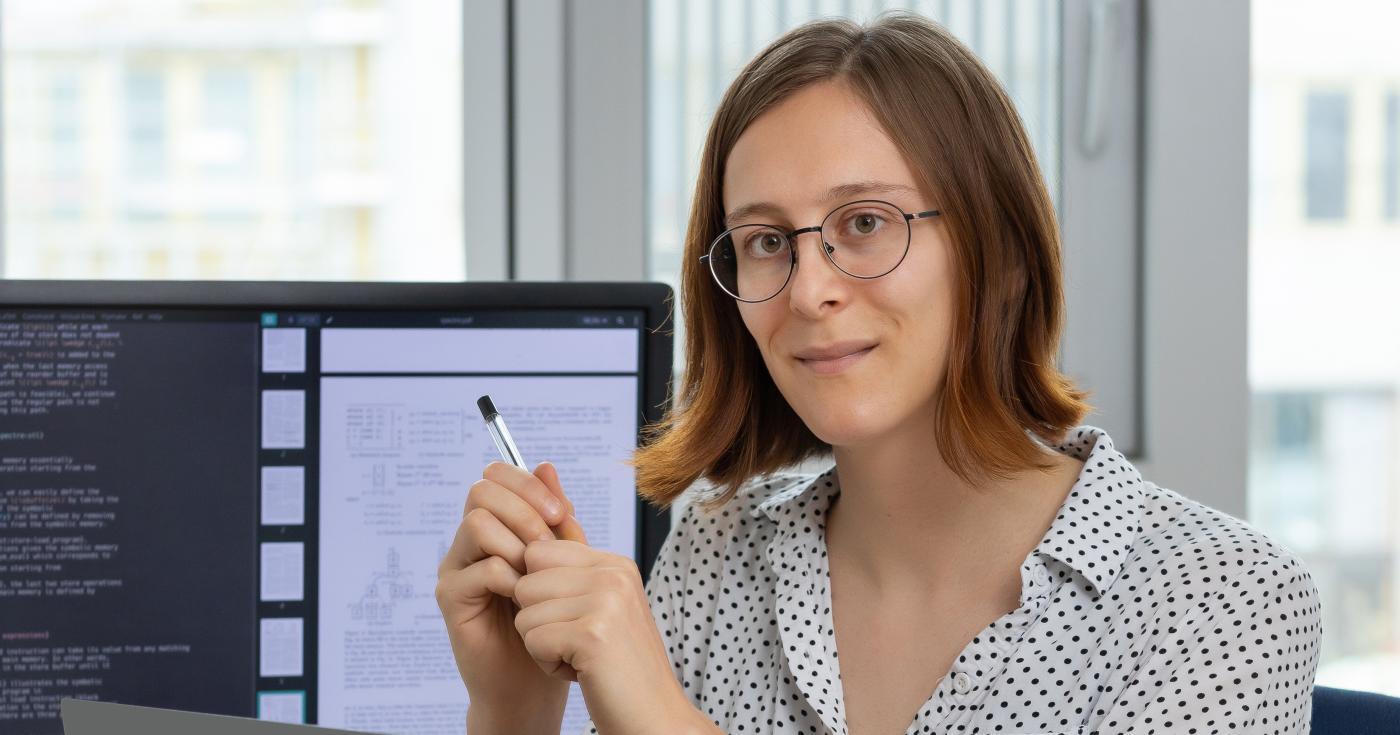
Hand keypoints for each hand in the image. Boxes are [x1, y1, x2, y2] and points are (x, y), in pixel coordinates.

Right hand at [435, 461, 588, 729]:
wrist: (536, 679)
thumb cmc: (551, 618)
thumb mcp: (565, 560)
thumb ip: (556, 517)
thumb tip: (547, 465)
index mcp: (496, 526)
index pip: (497, 477)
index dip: (528, 485)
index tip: (560, 513)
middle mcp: (470, 542)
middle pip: (482, 491)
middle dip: (524, 509)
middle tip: (550, 541)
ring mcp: (457, 568)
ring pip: (478, 523)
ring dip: (517, 543)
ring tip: (538, 574)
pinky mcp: (452, 599)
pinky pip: (481, 568)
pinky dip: (511, 579)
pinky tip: (526, 601)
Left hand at [513, 539, 696, 734]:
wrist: (652, 717)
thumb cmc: (621, 668)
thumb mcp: (602, 610)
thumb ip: (572, 578)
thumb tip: (524, 550)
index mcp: (615, 564)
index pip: (538, 552)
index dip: (538, 592)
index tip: (569, 619)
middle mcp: (613, 575)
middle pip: (526, 583)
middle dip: (538, 621)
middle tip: (577, 644)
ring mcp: (606, 601)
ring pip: (525, 614)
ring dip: (543, 645)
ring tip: (582, 658)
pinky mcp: (593, 634)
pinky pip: (533, 640)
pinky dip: (548, 665)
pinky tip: (582, 672)